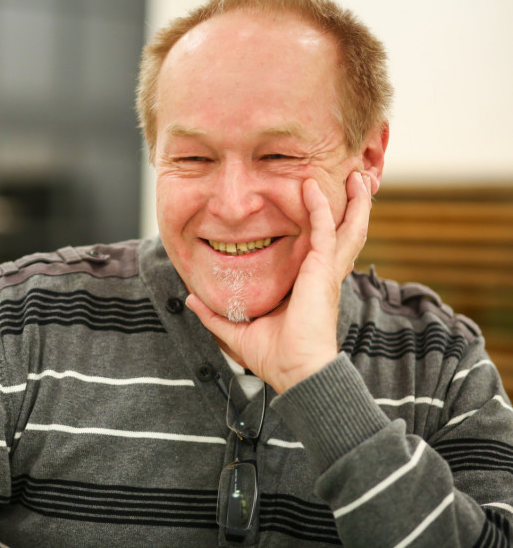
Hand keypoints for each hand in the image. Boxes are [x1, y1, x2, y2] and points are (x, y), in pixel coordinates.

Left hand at [186, 172, 371, 392]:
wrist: (295, 373)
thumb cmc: (275, 358)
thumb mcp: (237, 331)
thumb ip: (215, 315)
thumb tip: (191, 301)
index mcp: (307, 286)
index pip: (321, 248)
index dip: (325, 227)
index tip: (318, 206)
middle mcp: (322, 276)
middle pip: (345, 233)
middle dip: (352, 207)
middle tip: (354, 182)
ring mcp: (326, 272)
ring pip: (347, 227)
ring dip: (353, 201)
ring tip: (357, 175)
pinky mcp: (321, 270)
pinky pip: (323, 229)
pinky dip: (320, 206)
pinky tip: (314, 186)